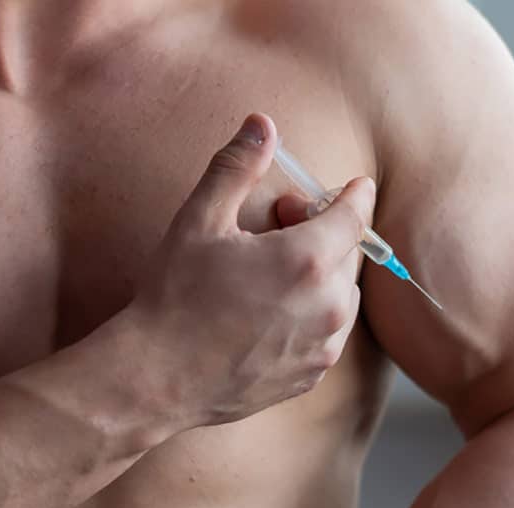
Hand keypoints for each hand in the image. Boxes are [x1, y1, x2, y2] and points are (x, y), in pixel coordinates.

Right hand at [127, 112, 375, 426]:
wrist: (156, 378)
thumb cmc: (174, 300)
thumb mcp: (199, 222)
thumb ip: (236, 167)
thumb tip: (262, 123)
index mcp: (309, 259)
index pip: (357, 213)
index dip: (350, 194)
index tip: (347, 187)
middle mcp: (328, 305)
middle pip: (348, 254)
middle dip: (324, 233)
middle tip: (278, 228)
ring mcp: (322, 346)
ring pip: (341, 296)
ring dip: (320, 278)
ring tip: (272, 275)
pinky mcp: (309, 375)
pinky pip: (327, 334)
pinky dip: (311, 317)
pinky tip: (268, 314)